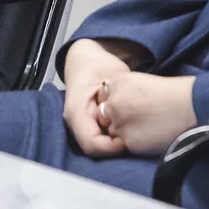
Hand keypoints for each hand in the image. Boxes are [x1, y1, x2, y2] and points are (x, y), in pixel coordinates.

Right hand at [61, 38, 132, 158]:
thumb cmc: (98, 64)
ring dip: (115, 143)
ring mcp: (78, 125)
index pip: (92, 145)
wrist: (85, 58)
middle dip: (116, 147)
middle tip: (134, 137)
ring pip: (98, 148)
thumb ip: (121, 97)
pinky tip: (125, 129)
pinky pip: (99, 140)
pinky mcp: (85, 126)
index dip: (113, 147)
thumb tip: (131, 117)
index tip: (130, 139)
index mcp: (76, 111)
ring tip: (131, 132)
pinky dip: (113, 138)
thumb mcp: (114, 75)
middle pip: (95, 150)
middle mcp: (74, 122)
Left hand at [94, 71, 197, 156]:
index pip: (105, 96)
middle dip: (117, 118)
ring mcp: (118, 122)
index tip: (133, 106)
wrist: (191, 107)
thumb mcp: (144, 82)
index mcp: (118, 82)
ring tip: (147, 127)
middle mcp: (113, 101)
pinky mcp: (127, 140)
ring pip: (112, 132)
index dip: (118, 103)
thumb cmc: (175, 93)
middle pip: (104, 115)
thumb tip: (120, 104)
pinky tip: (149, 136)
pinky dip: (133, 144)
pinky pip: (123, 146)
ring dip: (124, 132)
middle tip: (140, 119)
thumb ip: (126, 91)